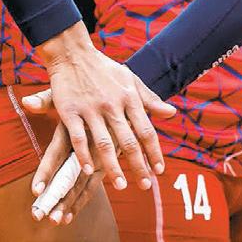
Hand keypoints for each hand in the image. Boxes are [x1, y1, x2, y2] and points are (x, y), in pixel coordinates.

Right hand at [24, 24, 175, 221]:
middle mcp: (113, 105)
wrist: (73, 54)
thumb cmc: (105, 69)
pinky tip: (89, 171)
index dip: (154, 152)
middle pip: (128, 141)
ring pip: (104, 143)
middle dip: (139, 166)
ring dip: (113, 167)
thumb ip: (150, 99)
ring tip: (121, 186)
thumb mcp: (131, 79)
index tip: (160, 171)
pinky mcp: (70, 112)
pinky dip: (84, 155)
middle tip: (145, 186)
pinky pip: (79, 138)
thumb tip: (171, 113)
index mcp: (129, 97)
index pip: (146, 130)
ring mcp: (91, 109)